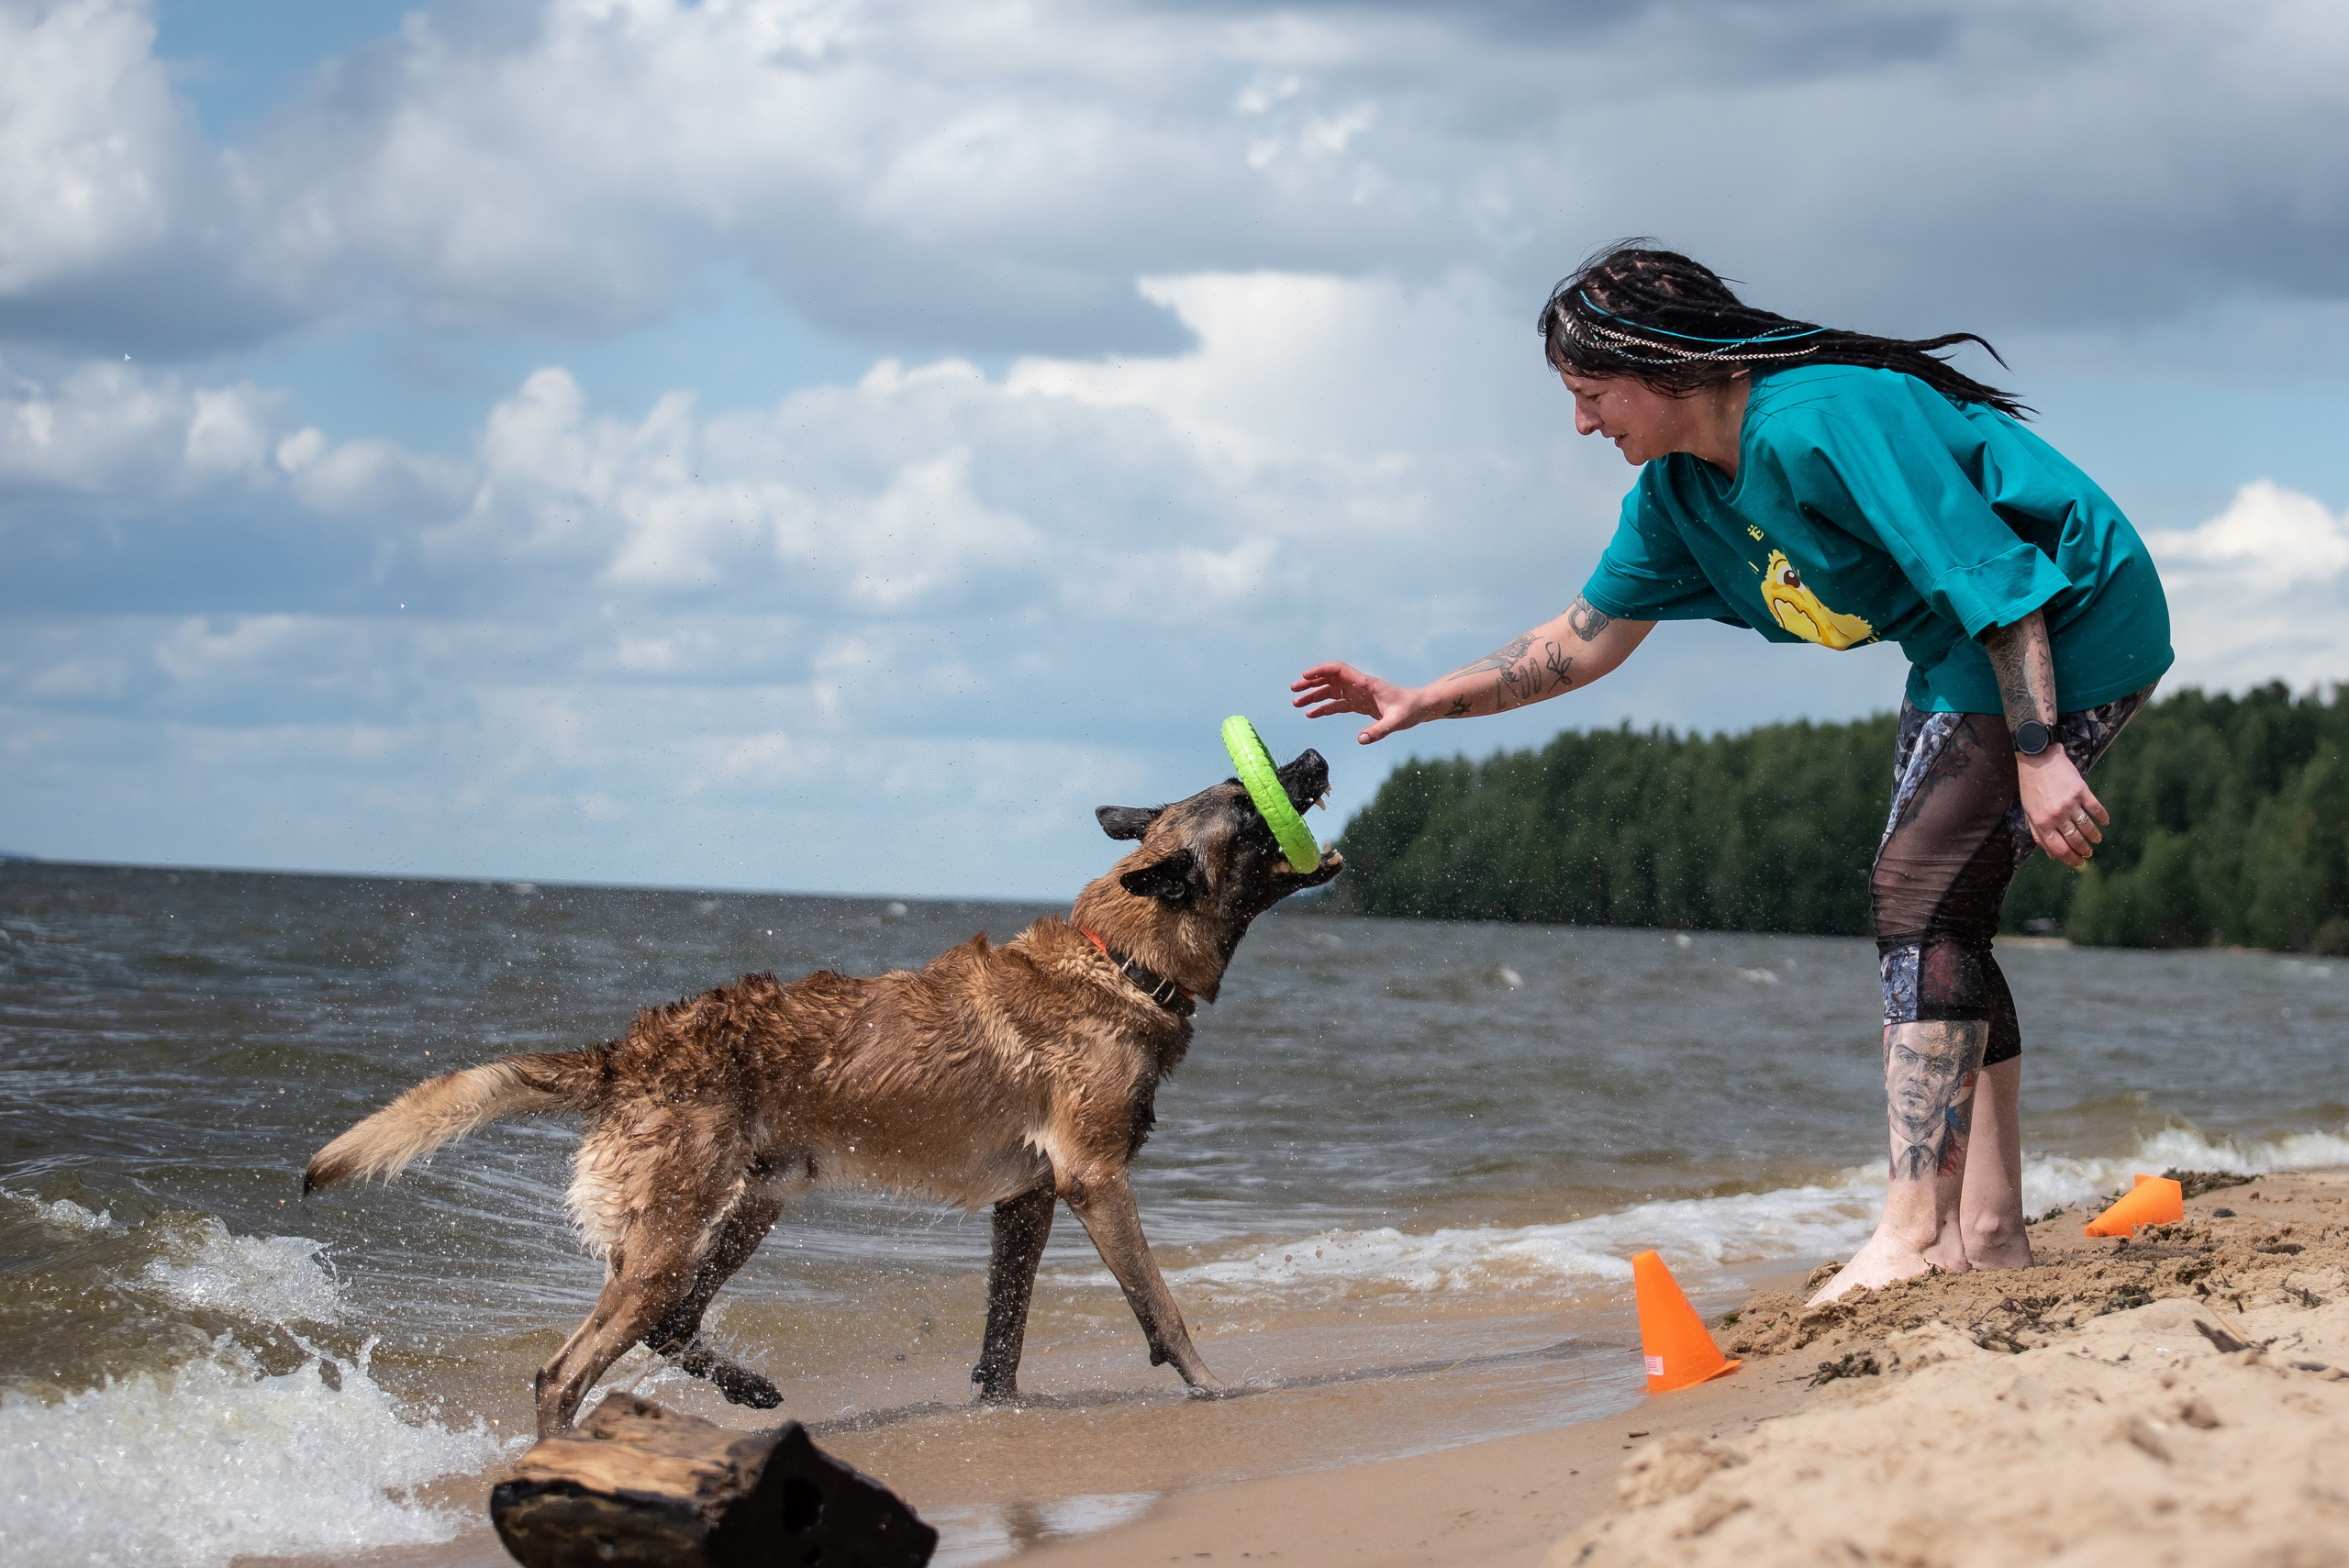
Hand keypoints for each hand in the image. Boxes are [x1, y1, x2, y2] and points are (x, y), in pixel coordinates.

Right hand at [1291, 662, 1424, 744]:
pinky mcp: (1359, 704)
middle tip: (1294, 690)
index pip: (1338, 671)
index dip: (1320, 671)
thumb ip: (1379, 730)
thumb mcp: (1396, 722)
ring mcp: (1357, 694)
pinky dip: (1323, 708)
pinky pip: (1337, 704)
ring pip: (1330, 691)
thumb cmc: (1409, 710)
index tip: (1305, 677)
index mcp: (1365, 683)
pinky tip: (1311, 715)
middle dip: (1311, 683)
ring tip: (1296, 703)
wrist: (1419, 708)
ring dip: (1313, 695)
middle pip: (1329, 679)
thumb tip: (1361, 739)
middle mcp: (1358, 686)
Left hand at [2017, 747, 2106, 868]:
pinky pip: (2096, 809)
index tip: (2078, 864)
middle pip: (2075, 841)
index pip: (2058, 849)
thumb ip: (2038, 833)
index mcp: (2042, 822)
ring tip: (2096, 841)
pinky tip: (2104, 823)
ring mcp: (2070, 804)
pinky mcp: (2082, 791)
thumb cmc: (2031, 787)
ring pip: (2087, 828)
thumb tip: (2051, 854)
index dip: (2070, 859)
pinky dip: (2102, 818)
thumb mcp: (2029, 811)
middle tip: (2089, 855)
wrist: (2038, 759)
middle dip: (2083, 851)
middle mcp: (2056, 816)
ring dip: (2094, 837)